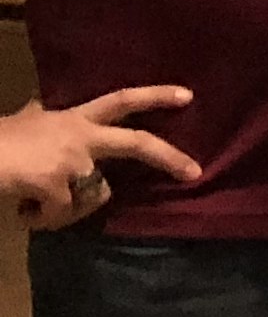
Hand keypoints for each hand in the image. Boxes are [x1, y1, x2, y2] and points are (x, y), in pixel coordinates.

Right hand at [0, 87, 198, 229]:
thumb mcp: (24, 121)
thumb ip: (41, 117)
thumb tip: (37, 105)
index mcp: (72, 118)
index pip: (121, 100)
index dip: (154, 96)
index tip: (188, 96)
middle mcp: (79, 134)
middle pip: (136, 142)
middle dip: (169, 158)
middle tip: (194, 172)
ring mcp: (72, 158)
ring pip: (94, 194)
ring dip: (68, 210)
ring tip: (36, 206)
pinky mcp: (57, 182)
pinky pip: (63, 213)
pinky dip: (44, 220)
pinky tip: (24, 212)